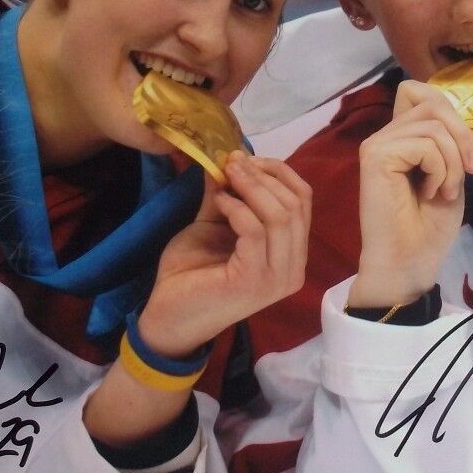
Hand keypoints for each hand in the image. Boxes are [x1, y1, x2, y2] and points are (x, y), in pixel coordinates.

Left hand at [136, 152, 311, 357]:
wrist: (168, 316)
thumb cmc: (192, 275)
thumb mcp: (213, 224)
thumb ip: (227, 194)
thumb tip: (228, 155)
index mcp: (291, 254)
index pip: (304, 201)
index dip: (278, 172)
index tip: (246, 158)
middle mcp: (293, 268)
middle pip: (296, 204)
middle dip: (263, 175)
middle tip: (232, 161)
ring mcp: (277, 277)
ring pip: (281, 215)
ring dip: (251, 186)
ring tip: (225, 174)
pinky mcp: (254, 280)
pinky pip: (255, 230)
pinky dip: (237, 207)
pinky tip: (219, 202)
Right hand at [347, 80, 472, 307]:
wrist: (409, 262)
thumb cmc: (428, 227)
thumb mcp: (450, 173)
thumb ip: (447, 142)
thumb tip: (459, 117)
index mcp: (401, 138)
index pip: (418, 90)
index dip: (450, 110)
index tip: (468, 153)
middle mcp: (386, 135)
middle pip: (432, 103)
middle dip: (462, 135)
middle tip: (472, 171)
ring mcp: (377, 144)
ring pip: (433, 125)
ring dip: (452, 161)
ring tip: (444, 191)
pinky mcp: (376, 156)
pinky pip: (425, 144)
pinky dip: (440, 169)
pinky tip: (429, 193)